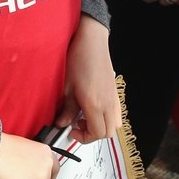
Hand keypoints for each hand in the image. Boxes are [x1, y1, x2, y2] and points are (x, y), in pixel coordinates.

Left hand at [56, 15, 120, 142]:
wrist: (91, 40)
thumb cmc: (79, 58)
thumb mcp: (67, 86)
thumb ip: (66, 109)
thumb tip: (62, 123)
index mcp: (95, 103)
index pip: (97, 133)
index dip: (84, 137)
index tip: (71, 130)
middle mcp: (108, 103)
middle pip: (108, 132)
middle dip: (92, 134)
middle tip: (77, 126)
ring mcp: (114, 97)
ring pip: (114, 124)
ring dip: (101, 126)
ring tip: (85, 117)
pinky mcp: (114, 91)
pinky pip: (116, 113)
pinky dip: (106, 117)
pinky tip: (93, 107)